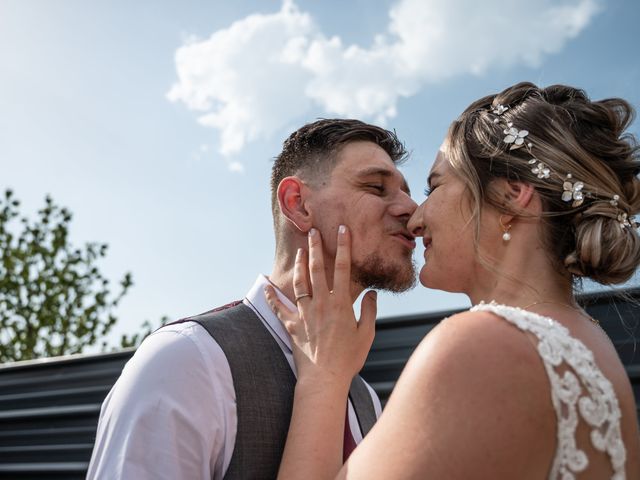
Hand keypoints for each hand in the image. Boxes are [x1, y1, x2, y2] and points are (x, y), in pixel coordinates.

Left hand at [265, 226, 376, 386]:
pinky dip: (271, 297)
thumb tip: (372, 293)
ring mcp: (304, 314)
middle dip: (315, 248)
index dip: (343, 247)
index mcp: (341, 304)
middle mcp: (321, 304)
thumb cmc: (348, 359)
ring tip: (299, 251)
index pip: (343, 268)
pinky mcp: (291, 326)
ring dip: (299, 265)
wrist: (324, 379)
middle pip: (316, 269)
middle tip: (313, 231)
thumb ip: (369, 311)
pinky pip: (278, 308)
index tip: (342, 230)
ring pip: (299, 283)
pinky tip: (266, 286)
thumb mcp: (366, 334)